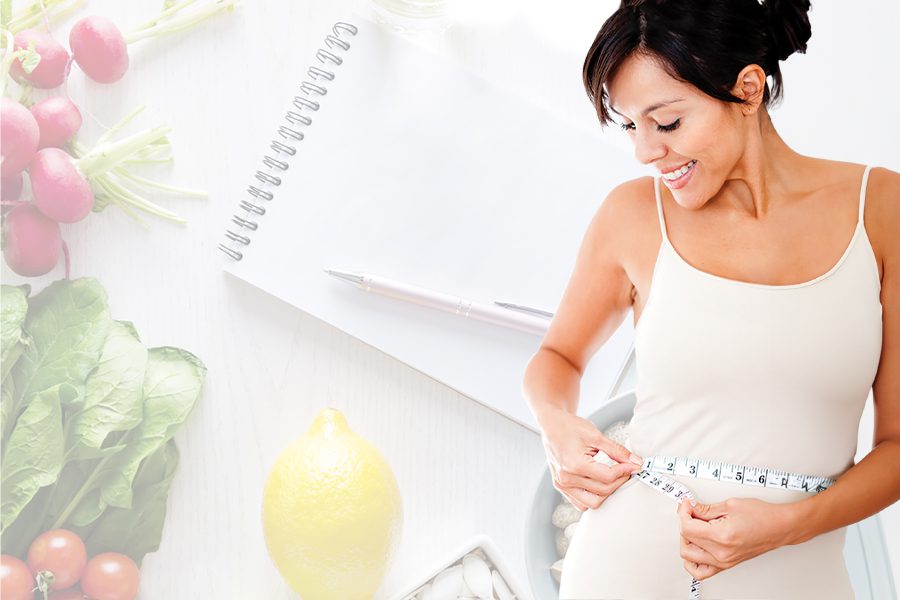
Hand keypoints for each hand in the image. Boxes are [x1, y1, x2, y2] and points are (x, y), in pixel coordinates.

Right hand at [537, 406, 642, 510]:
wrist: (552, 425)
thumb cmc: (570, 427)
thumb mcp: (596, 435)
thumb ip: (617, 451)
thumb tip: (636, 462)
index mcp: (574, 464)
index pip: (607, 477)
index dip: (625, 471)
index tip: (634, 465)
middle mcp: (566, 478)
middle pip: (602, 491)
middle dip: (619, 481)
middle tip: (626, 469)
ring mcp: (561, 484)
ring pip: (592, 503)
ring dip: (606, 493)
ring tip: (612, 478)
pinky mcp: (560, 487)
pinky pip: (580, 503)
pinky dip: (592, 497)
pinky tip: (598, 484)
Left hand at [676, 496, 795, 580]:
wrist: (780, 527)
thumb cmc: (762, 516)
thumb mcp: (730, 504)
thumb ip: (705, 509)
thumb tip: (690, 508)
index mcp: (721, 537)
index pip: (687, 528)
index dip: (683, 512)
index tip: (687, 504)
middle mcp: (721, 553)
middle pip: (686, 542)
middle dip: (684, 524)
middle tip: (690, 512)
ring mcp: (724, 562)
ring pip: (689, 557)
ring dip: (686, 540)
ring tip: (694, 527)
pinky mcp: (727, 564)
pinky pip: (701, 571)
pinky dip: (693, 560)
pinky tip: (696, 546)